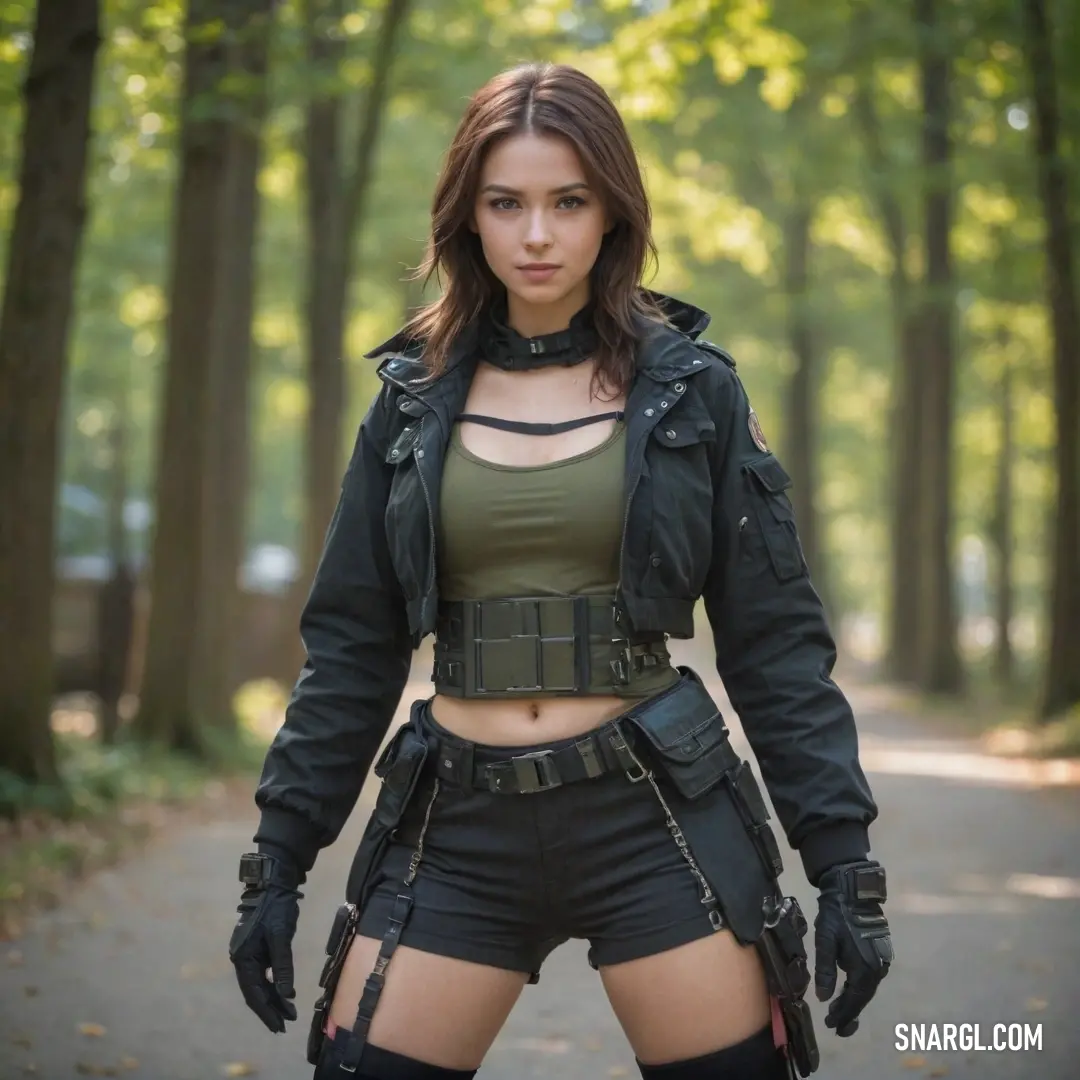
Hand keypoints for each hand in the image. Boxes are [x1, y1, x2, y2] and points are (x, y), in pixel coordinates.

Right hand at [229, 855, 302, 1032]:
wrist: (274, 883)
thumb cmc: (276, 908)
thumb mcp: (280, 936)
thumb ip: (282, 966)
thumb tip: (286, 994)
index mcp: (243, 957)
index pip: (254, 993)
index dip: (266, 1011)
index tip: (278, 1026)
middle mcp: (242, 958)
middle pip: (255, 991)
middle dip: (270, 1009)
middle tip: (285, 1025)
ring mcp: (250, 953)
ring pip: (260, 983)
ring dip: (274, 998)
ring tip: (288, 1013)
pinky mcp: (258, 948)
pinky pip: (265, 973)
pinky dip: (275, 983)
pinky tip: (285, 992)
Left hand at [814, 859, 892, 1036]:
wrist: (852, 891)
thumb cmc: (837, 915)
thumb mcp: (825, 941)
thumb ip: (825, 970)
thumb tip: (824, 998)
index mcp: (865, 967)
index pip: (855, 999)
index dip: (843, 1014)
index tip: (831, 1026)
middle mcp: (877, 967)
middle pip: (862, 996)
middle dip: (849, 1012)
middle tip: (836, 1027)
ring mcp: (880, 960)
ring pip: (865, 988)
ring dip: (853, 1000)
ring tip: (839, 1012)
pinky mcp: (879, 952)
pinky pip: (867, 978)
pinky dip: (857, 988)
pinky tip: (847, 991)